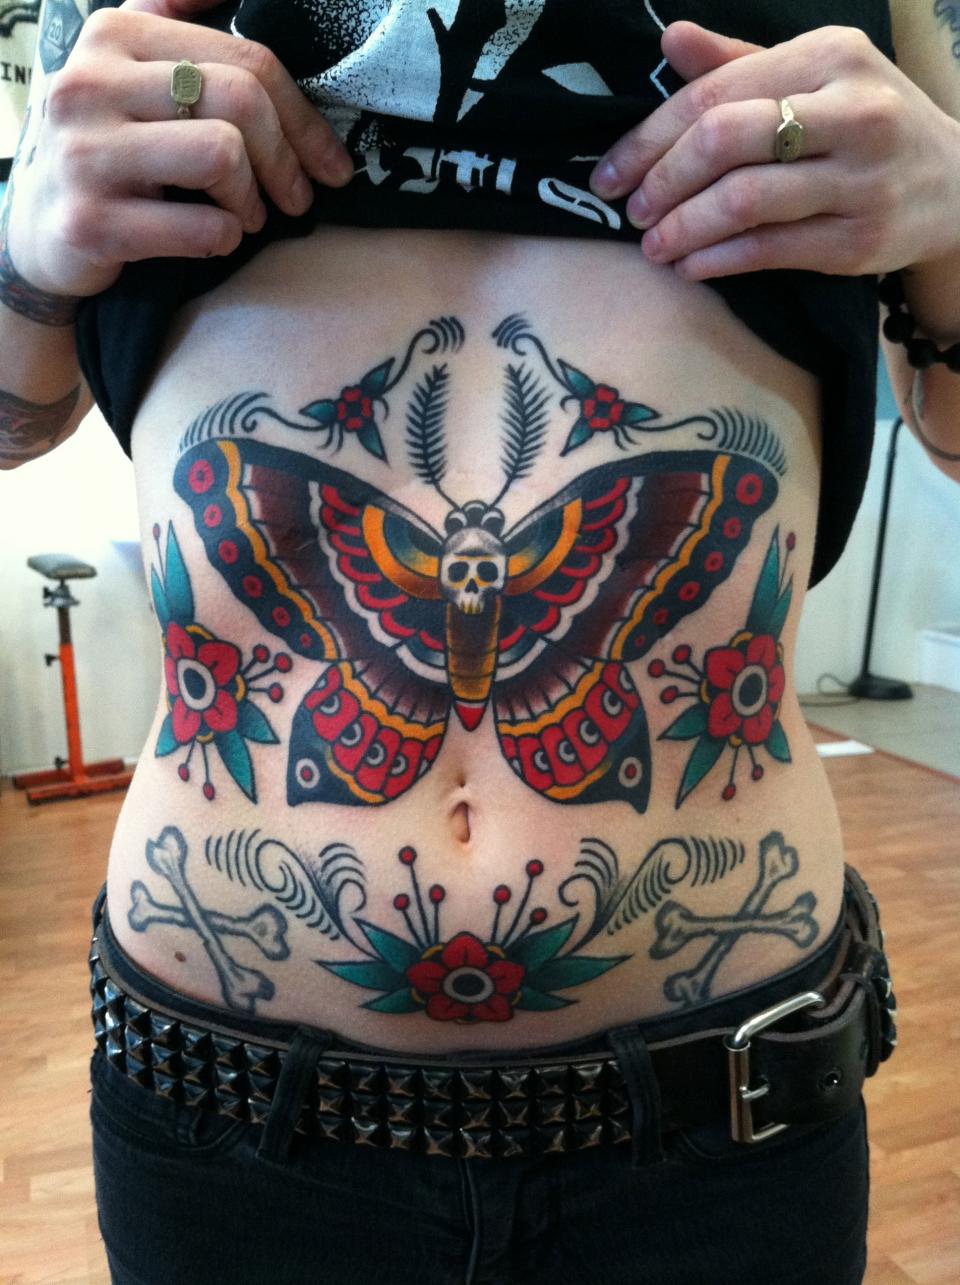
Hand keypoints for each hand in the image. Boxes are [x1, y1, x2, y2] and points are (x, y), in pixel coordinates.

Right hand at [6, 0, 352, 298]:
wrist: (41, 228)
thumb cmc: (109, 147)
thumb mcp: (130, 69)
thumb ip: (175, 18)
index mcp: (115, 35)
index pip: (247, 61)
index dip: (305, 119)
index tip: (329, 164)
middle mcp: (91, 83)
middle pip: (241, 100)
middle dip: (288, 160)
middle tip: (296, 198)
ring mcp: (84, 153)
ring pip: (222, 155)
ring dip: (253, 200)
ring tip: (247, 216)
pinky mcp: (89, 223)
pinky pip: (202, 227)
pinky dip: (225, 238)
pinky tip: (214, 237)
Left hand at [589, 22, 959, 279]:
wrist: (953, 185)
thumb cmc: (865, 124)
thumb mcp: (815, 75)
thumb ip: (739, 62)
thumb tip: (671, 39)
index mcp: (829, 56)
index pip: (715, 93)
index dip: (650, 137)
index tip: (611, 172)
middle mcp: (851, 111)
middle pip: (724, 141)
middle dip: (663, 181)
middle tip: (632, 211)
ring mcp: (858, 180)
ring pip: (743, 201)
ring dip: (682, 229)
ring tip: (653, 247)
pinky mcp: (858, 241)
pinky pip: (769, 250)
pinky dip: (717, 261)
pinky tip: (690, 267)